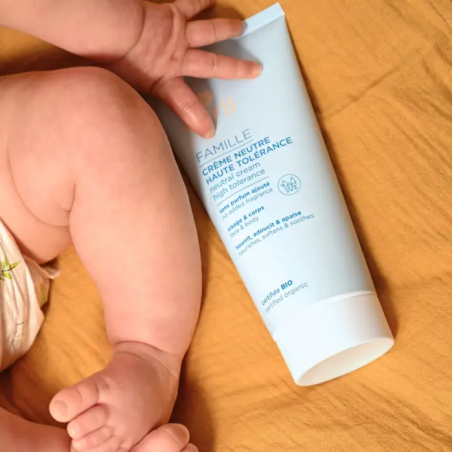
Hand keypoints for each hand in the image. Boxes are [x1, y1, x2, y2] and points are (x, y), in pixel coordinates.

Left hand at [107, 0, 260, 137]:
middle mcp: (178, 59)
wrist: (108, 29)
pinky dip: (201, 0)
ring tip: (241, 28)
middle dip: (236, 69)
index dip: (199, 119)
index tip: (211, 132)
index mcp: (165, 80)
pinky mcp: (171, 14)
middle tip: (256, 69)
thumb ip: (132, 101)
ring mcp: (177, 36)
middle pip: (213, 64)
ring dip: (226, 29)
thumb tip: (126, 122)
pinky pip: (190, 4)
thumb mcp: (123, 88)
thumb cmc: (109, 60)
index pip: (186, 105)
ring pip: (209, 32)